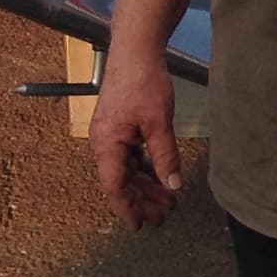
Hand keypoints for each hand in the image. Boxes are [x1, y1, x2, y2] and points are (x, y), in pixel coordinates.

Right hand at [88, 48, 183, 228]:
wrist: (135, 50)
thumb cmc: (143, 83)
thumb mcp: (159, 124)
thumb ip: (165, 157)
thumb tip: (173, 186)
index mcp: (107, 144)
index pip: (115, 187)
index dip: (128, 209)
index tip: (141, 226)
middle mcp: (104, 142)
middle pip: (121, 181)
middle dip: (142, 200)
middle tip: (164, 215)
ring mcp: (111, 134)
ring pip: (127, 169)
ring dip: (146, 185)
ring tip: (167, 199)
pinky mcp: (120, 126)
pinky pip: (130, 155)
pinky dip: (144, 167)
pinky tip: (160, 175)